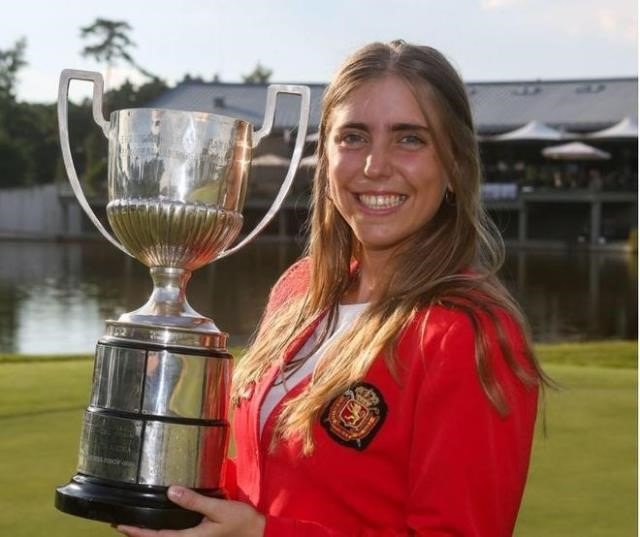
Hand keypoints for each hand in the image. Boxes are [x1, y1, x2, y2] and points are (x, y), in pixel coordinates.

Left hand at [116, 486, 264, 536]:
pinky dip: (164, 532)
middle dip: (139, 535)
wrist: (258, 532)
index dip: (137, 532)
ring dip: (150, 534)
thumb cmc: (240, 521)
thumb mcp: (218, 508)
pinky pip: (176, 536)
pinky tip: (162, 523)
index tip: (121, 525)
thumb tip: (171, 492)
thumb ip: (195, 501)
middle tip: (121, 523)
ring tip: (136, 524)